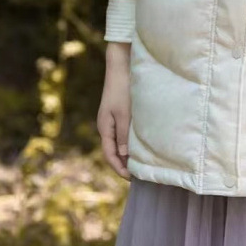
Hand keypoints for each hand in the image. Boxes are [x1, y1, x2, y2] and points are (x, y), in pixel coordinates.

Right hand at [97, 42, 131, 179]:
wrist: (120, 67)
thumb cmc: (122, 89)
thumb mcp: (124, 114)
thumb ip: (123, 135)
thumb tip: (124, 155)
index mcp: (105, 128)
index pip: (110, 155)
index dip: (120, 169)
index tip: (132, 178)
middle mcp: (106, 126)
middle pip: (113, 151)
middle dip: (123, 164)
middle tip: (138, 175)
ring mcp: (112, 120)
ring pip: (118, 143)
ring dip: (127, 154)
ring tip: (140, 163)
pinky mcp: (118, 113)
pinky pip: (122, 133)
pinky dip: (129, 142)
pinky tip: (140, 144)